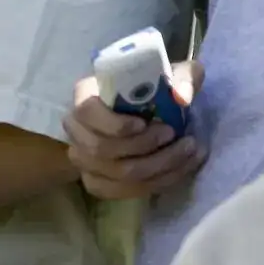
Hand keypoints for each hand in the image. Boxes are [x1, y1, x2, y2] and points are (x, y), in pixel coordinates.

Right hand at [67, 60, 201, 201]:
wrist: (149, 109)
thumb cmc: (154, 87)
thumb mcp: (173, 73)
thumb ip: (183, 77)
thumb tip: (182, 97)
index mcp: (85, 95)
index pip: (86, 112)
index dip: (114, 124)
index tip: (144, 123)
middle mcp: (76, 128)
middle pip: (101, 149)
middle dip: (144, 148)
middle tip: (177, 136)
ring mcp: (83, 158)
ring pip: (115, 175)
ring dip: (157, 168)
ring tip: (187, 152)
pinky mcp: (96, 181)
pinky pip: (121, 191)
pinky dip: (154, 184)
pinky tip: (177, 171)